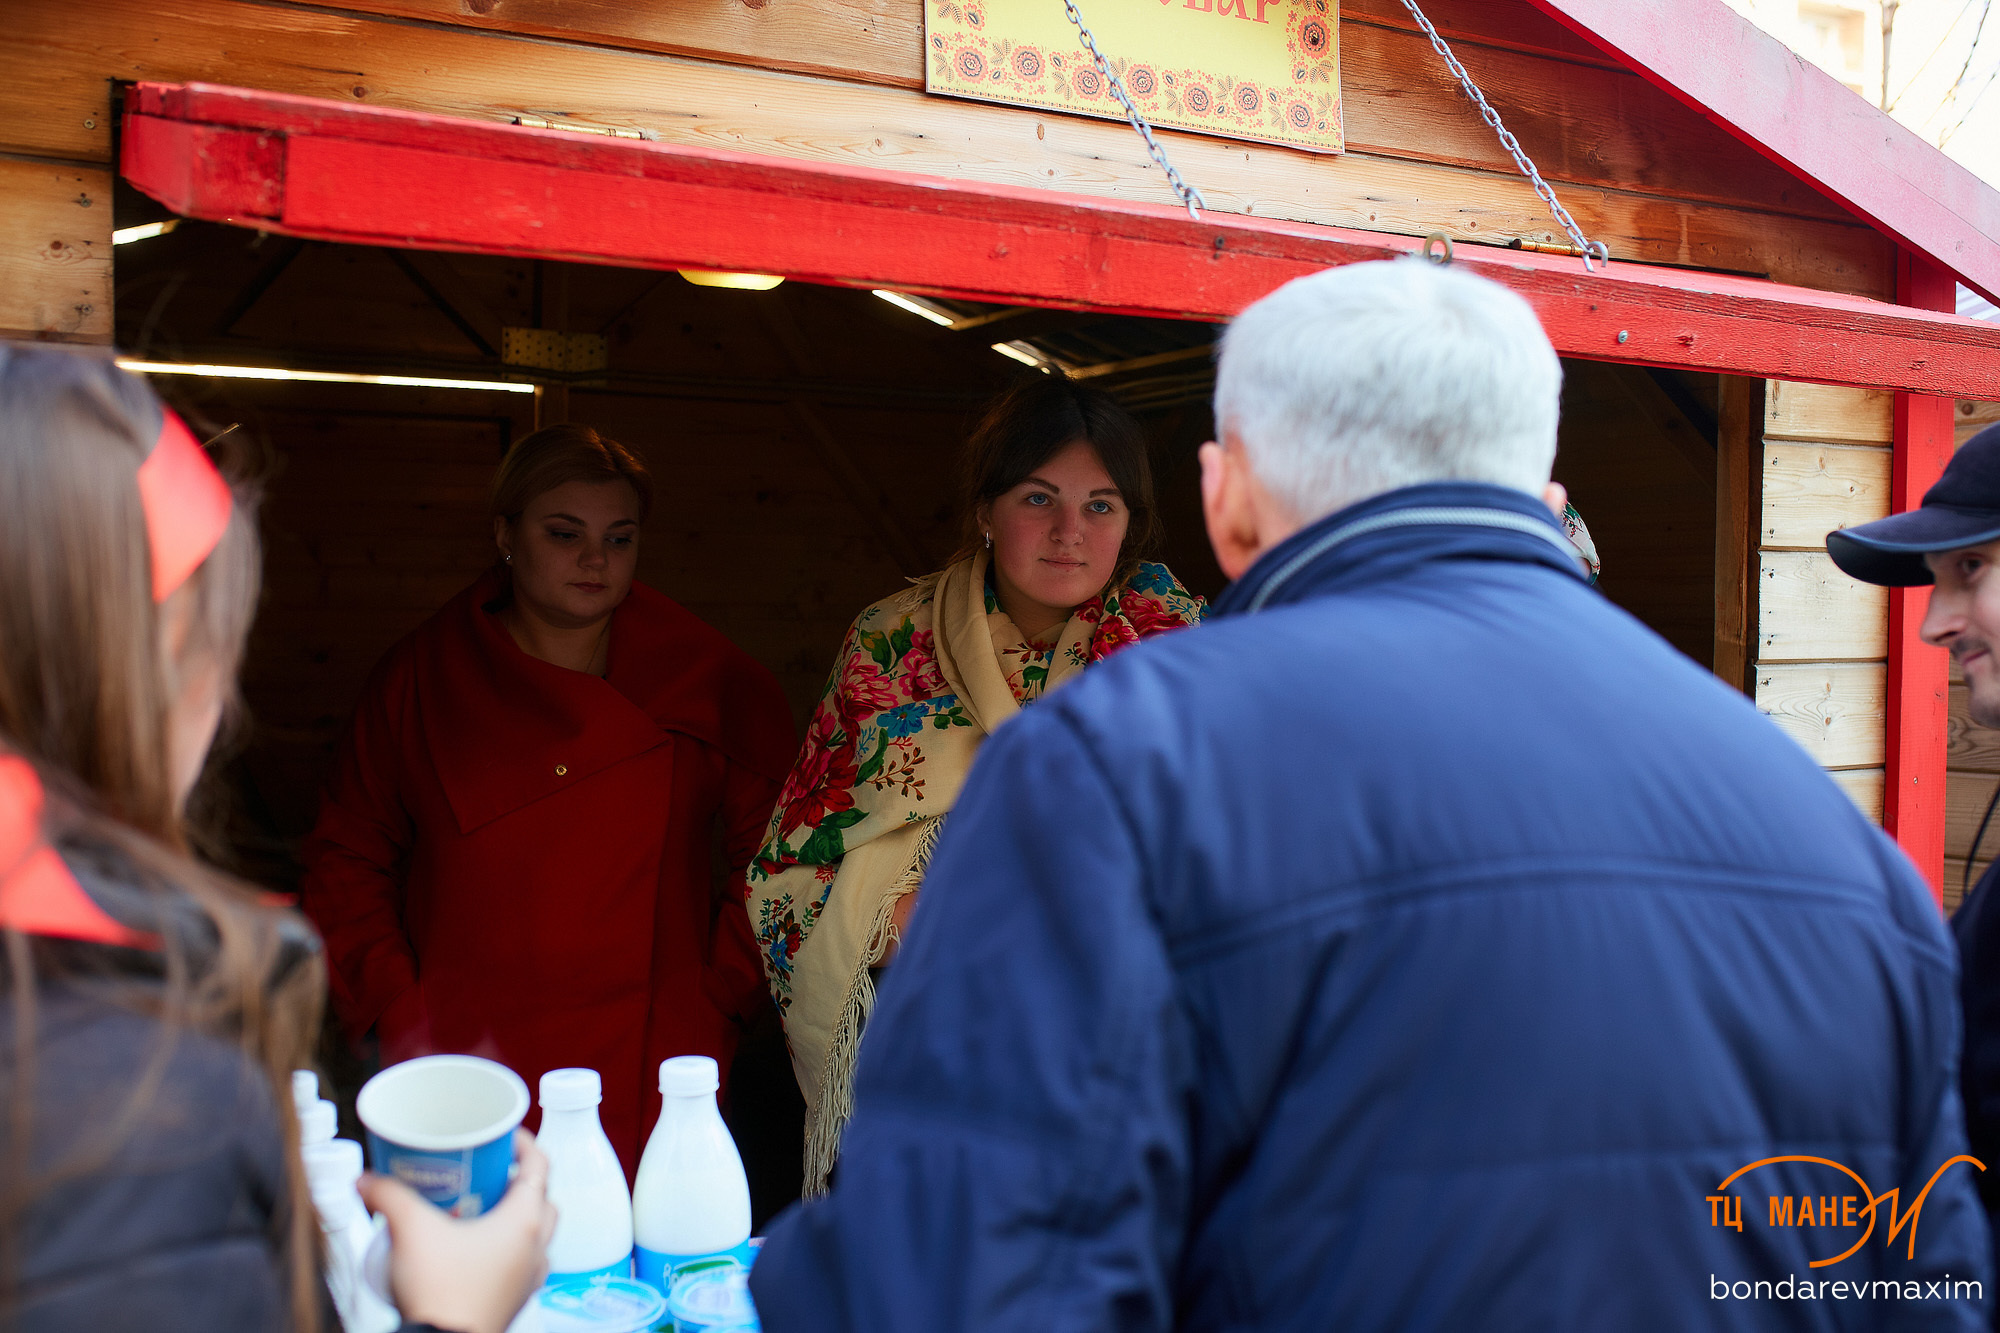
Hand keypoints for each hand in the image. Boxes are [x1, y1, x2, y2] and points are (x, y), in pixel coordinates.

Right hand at [357, 1128, 556, 1332]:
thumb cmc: (441, 1294)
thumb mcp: (410, 1231)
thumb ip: (387, 1197)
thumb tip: (368, 1181)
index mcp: (524, 1222)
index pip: (540, 1167)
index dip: (525, 1145)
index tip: (508, 1137)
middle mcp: (535, 1249)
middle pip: (541, 1201)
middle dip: (518, 1183)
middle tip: (489, 1174)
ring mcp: (527, 1278)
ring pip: (534, 1236)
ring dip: (515, 1219)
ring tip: (479, 1211)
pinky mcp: (512, 1301)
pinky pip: (519, 1265)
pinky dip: (505, 1251)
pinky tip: (473, 1253)